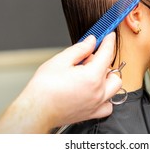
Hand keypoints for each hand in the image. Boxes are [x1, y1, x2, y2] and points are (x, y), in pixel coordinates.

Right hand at [0, 33, 120, 132]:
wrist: (36, 111)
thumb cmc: (44, 89)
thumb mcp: (60, 60)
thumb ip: (80, 49)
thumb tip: (91, 41)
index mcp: (92, 77)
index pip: (107, 54)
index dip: (109, 41)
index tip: (109, 35)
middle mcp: (98, 92)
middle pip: (112, 71)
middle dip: (103, 62)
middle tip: (87, 59)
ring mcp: (96, 104)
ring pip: (113, 88)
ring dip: (106, 78)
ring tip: (90, 75)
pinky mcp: (91, 113)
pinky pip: (108, 105)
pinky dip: (106, 97)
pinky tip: (94, 91)